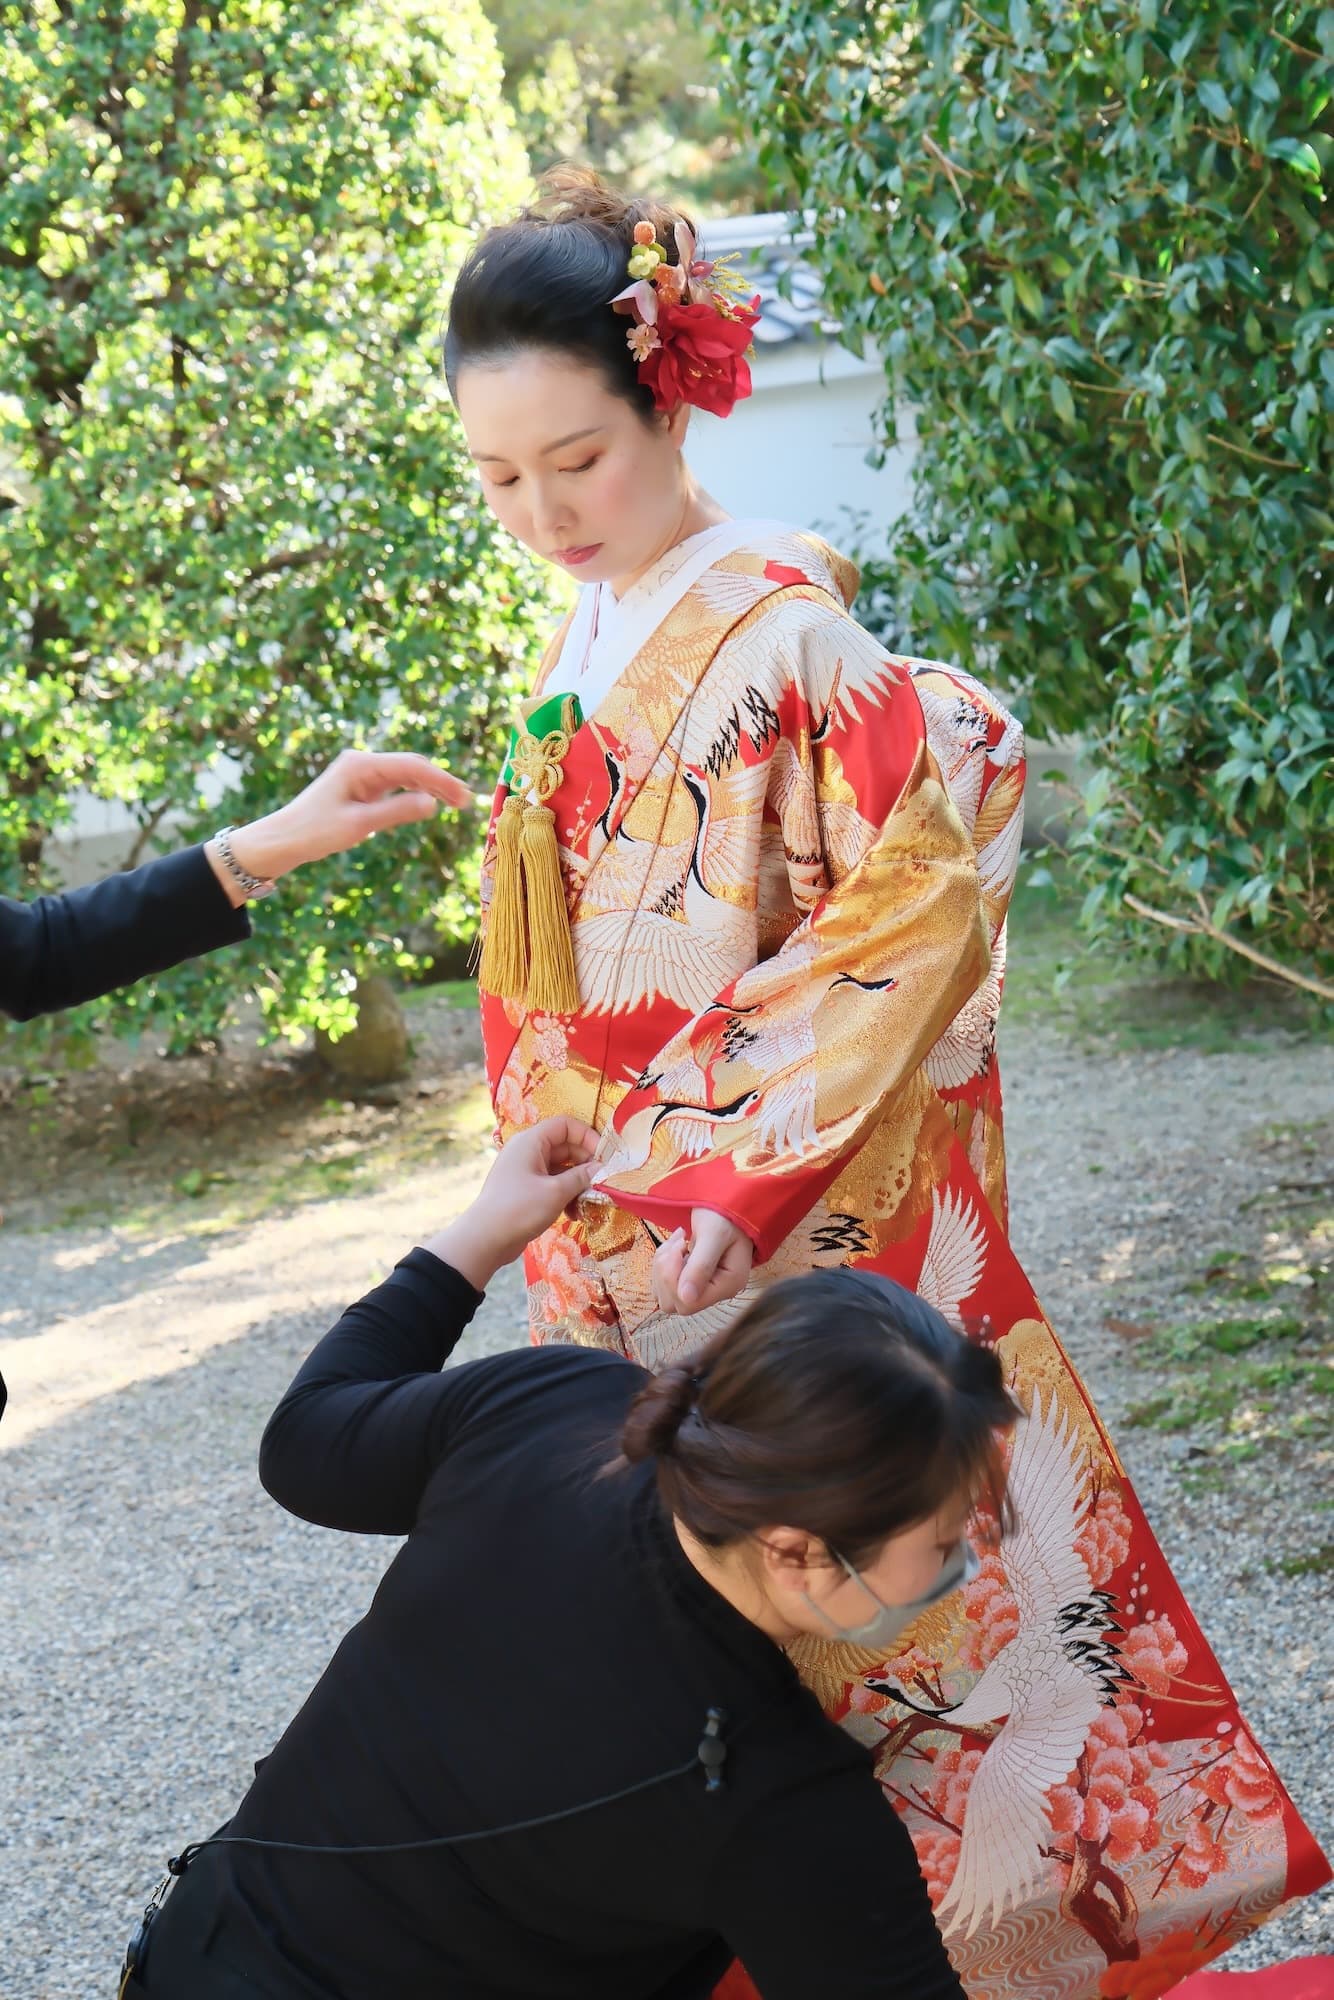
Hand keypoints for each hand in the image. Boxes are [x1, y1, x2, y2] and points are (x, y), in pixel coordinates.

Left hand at [207, 750, 475, 903]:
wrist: (282, 840)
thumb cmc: (315, 832)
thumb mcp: (360, 825)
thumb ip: (397, 811)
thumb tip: (432, 803)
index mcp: (360, 765)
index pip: (411, 767)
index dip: (441, 781)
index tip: (464, 797)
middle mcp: (361, 764)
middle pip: (411, 767)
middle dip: (440, 782)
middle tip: (467, 802)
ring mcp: (360, 775)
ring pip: (404, 776)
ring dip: (429, 788)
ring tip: (456, 803)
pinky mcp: (358, 788)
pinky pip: (393, 787)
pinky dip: (413, 794)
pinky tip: (429, 804)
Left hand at [423, 1117, 600, 1291]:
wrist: (484, 1240)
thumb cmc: (519, 1209)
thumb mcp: (556, 1192)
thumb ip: (582, 1177)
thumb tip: (602, 1168)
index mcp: (531, 1141)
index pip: (566, 1125)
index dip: (588, 1137)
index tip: (605, 1157)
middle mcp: (527, 1151)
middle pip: (565, 1146)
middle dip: (586, 1163)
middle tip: (602, 1182)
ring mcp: (525, 1171)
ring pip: (561, 1168)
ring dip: (577, 1183)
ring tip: (589, 1202)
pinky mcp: (525, 1190)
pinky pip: (552, 1184)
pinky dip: (565, 1194)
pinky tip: (574, 1214)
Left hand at [652, 1208, 754, 1317]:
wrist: (727, 1207)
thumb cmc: (725, 1216)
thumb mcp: (714, 1235)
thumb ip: (701, 1266)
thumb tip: (686, 1298)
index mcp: (728, 1285)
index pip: (689, 1303)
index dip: (674, 1278)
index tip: (681, 1247)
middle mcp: (717, 1293)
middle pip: (675, 1303)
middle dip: (667, 1272)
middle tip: (679, 1243)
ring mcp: (703, 1289)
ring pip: (666, 1296)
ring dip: (662, 1267)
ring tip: (678, 1242)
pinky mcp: (691, 1282)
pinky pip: (664, 1286)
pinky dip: (662, 1265)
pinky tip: (675, 1246)